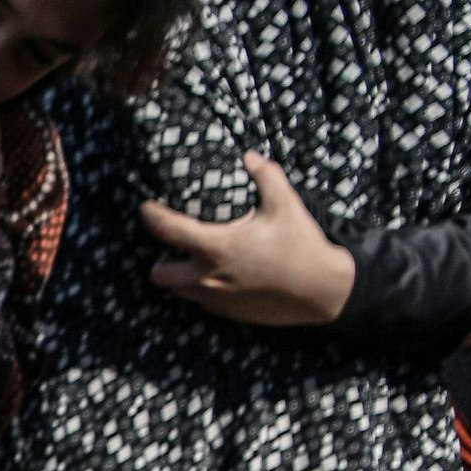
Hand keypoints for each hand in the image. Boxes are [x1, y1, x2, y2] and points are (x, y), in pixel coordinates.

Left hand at [143, 152, 356, 327]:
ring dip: (181, 277)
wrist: (323, 291)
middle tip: (176, 246)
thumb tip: (250, 157)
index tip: (147, 207)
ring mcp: (216, 299)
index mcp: (217, 247)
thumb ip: (266, 177)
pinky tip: (222, 276)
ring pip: (179, 291)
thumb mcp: (286, 205)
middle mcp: (209, 277)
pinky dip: (203, 289)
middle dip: (161, 260)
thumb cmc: (302, 246)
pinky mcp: (229, 312)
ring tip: (197, 261)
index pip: (167, 230)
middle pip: (160, 274)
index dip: (151, 216)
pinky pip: (203, 302)